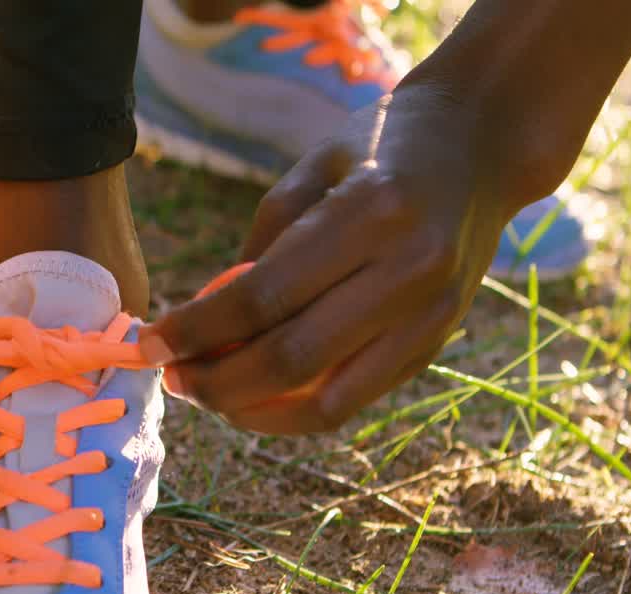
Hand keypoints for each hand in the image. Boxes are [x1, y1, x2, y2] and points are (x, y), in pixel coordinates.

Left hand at [141, 84, 531, 433]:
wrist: (482, 145)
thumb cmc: (381, 145)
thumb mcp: (311, 168)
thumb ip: (260, 248)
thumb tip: (204, 326)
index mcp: (373, 211)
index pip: (264, 296)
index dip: (197, 330)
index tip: (149, 343)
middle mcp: (410, 271)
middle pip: (291, 358)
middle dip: (216, 381)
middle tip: (172, 379)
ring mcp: (432, 316)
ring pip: (326, 398)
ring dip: (253, 410)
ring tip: (208, 395)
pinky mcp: (437, 345)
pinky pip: (355, 399)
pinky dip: (296, 410)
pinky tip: (255, 398)